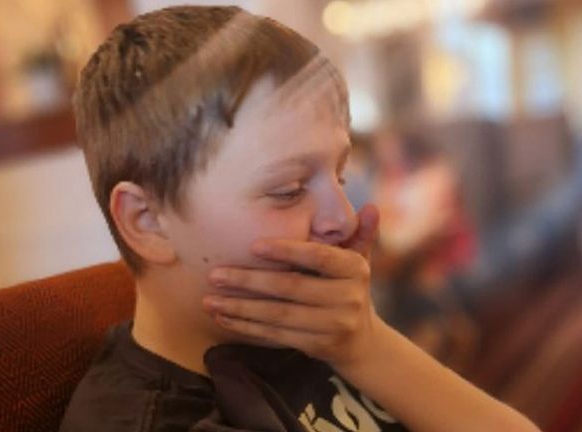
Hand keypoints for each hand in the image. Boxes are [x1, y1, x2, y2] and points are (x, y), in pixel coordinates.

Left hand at [203, 204, 380, 369]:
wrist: (363, 341)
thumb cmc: (349, 289)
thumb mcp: (360, 260)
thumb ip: (360, 233)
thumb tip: (372, 206)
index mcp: (354, 269)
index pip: (318, 257)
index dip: (287, 250)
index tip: (254, 245)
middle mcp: (348, 297)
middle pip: (291, 287)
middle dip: (249, 281)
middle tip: (215, 274)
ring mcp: (334, 324)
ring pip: (278, 314)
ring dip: (240, 307)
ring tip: (209, 299)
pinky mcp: (319, 346)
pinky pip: (276, 334)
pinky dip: (247, 327)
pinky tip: (223, 317)